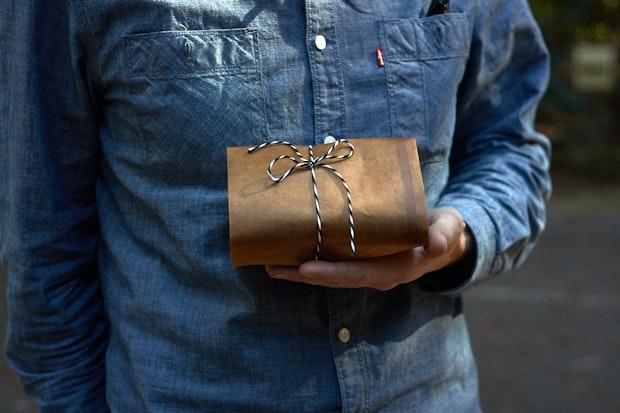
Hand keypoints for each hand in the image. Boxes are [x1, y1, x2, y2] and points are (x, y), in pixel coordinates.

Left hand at [265, 207, 473, 290]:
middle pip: (336, 278)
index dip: (333, 273)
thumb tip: (436, 243)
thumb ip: (443, 234)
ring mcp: (367, 269)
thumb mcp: (448, 229)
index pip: (361, 274)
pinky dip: (309, 261)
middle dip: (305, 275)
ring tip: (270, 264)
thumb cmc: (442, 231)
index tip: (306, 268)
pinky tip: (286, 255)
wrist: (441, 239)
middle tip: (273, 267)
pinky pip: (333, 263)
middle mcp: (378, 273)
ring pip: (330, 273)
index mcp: (397, 268)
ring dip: (299, 271)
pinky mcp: (360, 260)